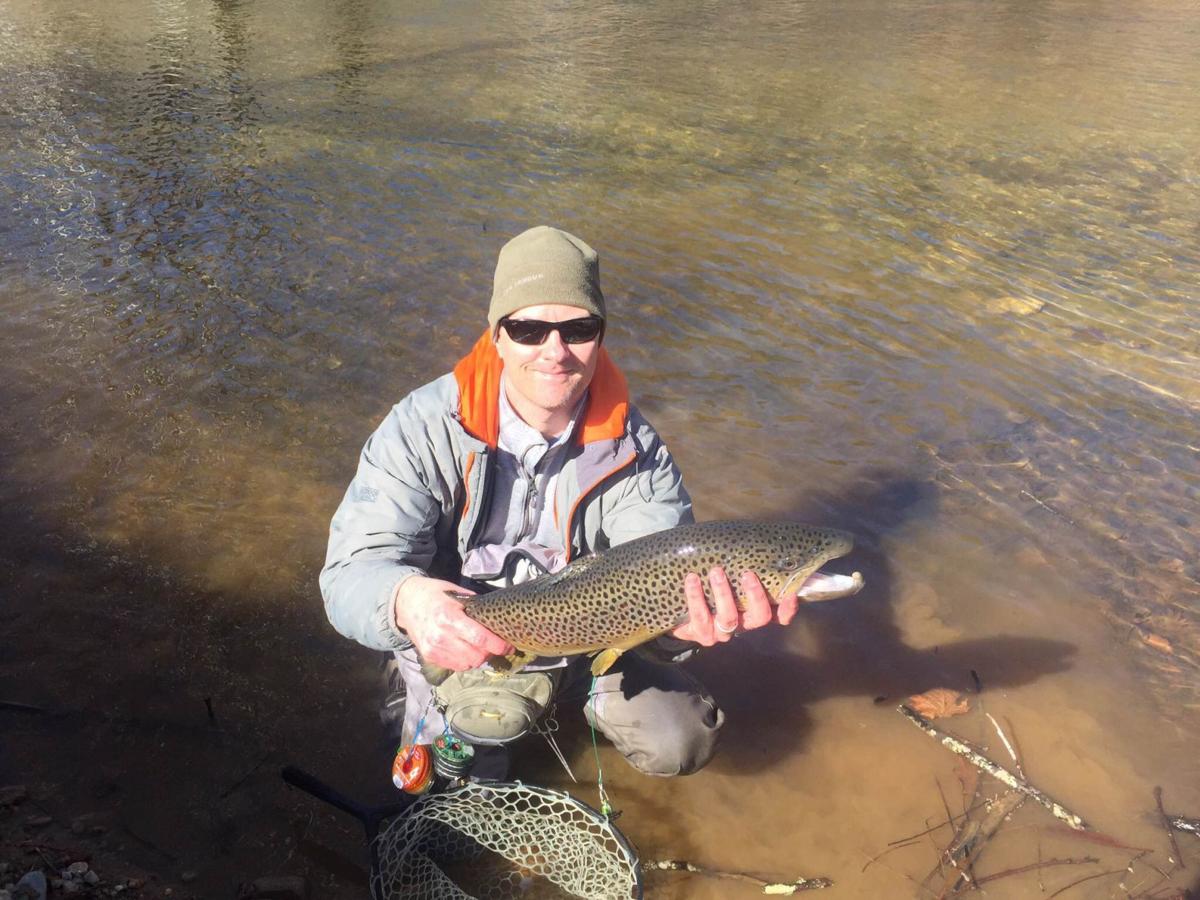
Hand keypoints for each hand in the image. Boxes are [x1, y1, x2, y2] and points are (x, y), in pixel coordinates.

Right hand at [394, 575, 511, 670]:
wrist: (405, 602)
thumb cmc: (434, 594)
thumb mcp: (455, 593)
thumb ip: (475, 605)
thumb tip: (496, 616)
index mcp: (449, 617)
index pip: (480, 638)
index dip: (498, 646)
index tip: (509, 647)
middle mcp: (441, 636)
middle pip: (475, 656)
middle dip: (490, 653)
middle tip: (495, 646)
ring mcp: (433, 649)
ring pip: (467, 664)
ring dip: (478, 659)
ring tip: (481, 649)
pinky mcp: (429, 656)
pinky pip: (455, 667)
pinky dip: (465, 662)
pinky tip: (467, 651)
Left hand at [669, 568, 800, 645]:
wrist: (678, 610)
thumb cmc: (710, 585)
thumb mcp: (728, 576)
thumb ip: (742, 565)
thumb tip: (756, 538)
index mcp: (754, 611)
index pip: (780, 616)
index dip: (788, 608)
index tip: (790, 593)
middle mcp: (743, 624)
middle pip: (760, 617)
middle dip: (755, 596)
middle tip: (747, 574)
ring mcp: (722, 632)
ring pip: (729, 618)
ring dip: (724, 594)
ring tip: (716, 571)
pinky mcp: (701, 633)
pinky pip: (700, 617)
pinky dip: (696, 597)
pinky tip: (692, 579)